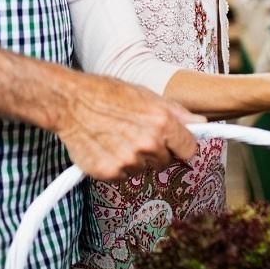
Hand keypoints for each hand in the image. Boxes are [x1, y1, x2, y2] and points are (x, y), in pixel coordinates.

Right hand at [53, 73, 202, 180]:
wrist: (69, 102)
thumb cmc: (105, 93)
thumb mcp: (145, 94)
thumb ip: (176, 112)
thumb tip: (201, 124)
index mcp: (162, 122)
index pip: (190, 149)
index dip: (182, 146)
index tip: (175, 143)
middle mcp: (148, 144)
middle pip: (167, 161)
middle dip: (156, 150)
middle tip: (135, 132)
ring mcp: (129, 161)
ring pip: (144, 169)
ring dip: (136, 158)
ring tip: (117, 136)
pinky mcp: (110, 173)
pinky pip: (124, 176)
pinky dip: (117, 165)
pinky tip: (106, 146)